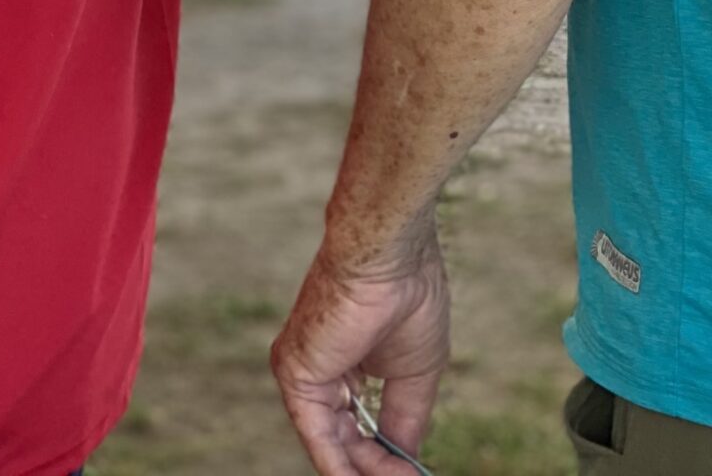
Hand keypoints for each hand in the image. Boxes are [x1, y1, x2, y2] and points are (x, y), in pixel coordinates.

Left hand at [272, 237, 451, 475]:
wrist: (391, 256)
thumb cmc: (409, 296)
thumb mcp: (414, 372)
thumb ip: (403, 418)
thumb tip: (405, 462)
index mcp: (345, 365)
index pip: (357, 426)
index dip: (384, 455)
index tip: (412, 473)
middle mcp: (319, 372)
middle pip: (344, 440)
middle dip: (376, 468)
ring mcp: (304, 374)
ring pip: (332, 444)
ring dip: (366, 470)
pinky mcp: (296, 375)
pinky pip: (318, 437)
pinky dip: (342, 465)